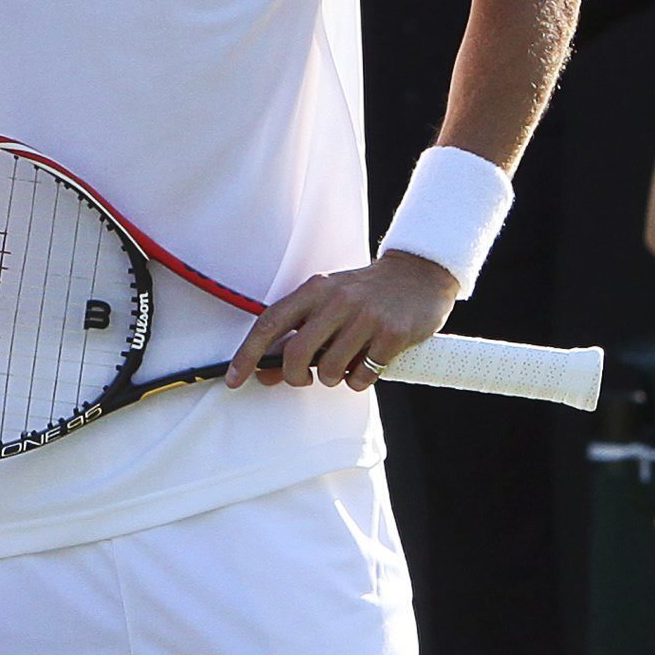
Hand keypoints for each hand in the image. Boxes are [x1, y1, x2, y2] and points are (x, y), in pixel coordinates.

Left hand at [225, 250, 460, 390]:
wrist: (420, 274)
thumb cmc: (366, 293)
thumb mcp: (329, 302)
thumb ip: (298, 334)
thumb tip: (265, 373)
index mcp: (315, 289)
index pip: (270, 323)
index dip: (247, 354)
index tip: (234, 379)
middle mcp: (338, 301)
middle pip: (297, 354)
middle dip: (295, 377)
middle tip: (306, 379)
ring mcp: (366, 317)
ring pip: (331, 370)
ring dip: (334, 379)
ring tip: (346, 364)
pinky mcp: (393, 334)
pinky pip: (363, 376)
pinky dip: (360, 380)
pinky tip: (370, 363)